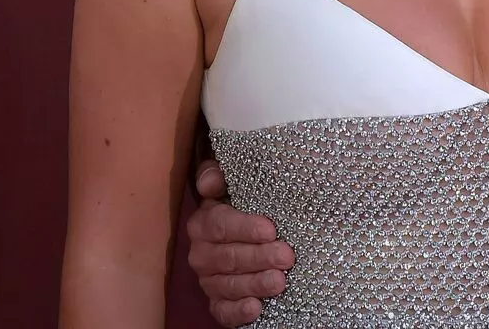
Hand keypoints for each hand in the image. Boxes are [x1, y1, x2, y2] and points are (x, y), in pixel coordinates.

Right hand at [186, 159, 294, 326]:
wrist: (245, 231)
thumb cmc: (244, 202)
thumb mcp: (233, 183)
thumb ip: (217, 175)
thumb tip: (210, 181)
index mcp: (203, 222)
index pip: (221, 225)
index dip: (245, 228)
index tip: (271, 229)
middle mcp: (201, 253)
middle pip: (228, 258)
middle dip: (259, 258)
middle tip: (286, 257)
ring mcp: (208, 280)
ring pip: (229, 285)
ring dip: (254, 284)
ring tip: (279, 282)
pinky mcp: (217, 301)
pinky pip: (222, 311)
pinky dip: (237, 312)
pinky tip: (256, 308)